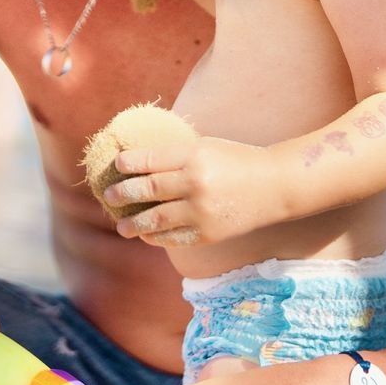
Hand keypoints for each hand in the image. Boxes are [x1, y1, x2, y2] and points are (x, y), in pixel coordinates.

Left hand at [104, 136, 276, 245]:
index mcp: (194, 156)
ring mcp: (201, 211)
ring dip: (132, 224)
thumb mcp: (207, 146)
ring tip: (121, 226)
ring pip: (154, 219)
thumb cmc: (238, 160)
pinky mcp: (208, 233)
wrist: (276, 185)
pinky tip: (146, 235)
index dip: (127, 163)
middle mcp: (195, 183)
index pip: (149, 160)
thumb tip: (139, 160)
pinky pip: (173, 238)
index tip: (116, 165)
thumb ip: (177, 155)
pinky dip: (155, 237)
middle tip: (109, 196)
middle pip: (146, 190)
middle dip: (122, 194)